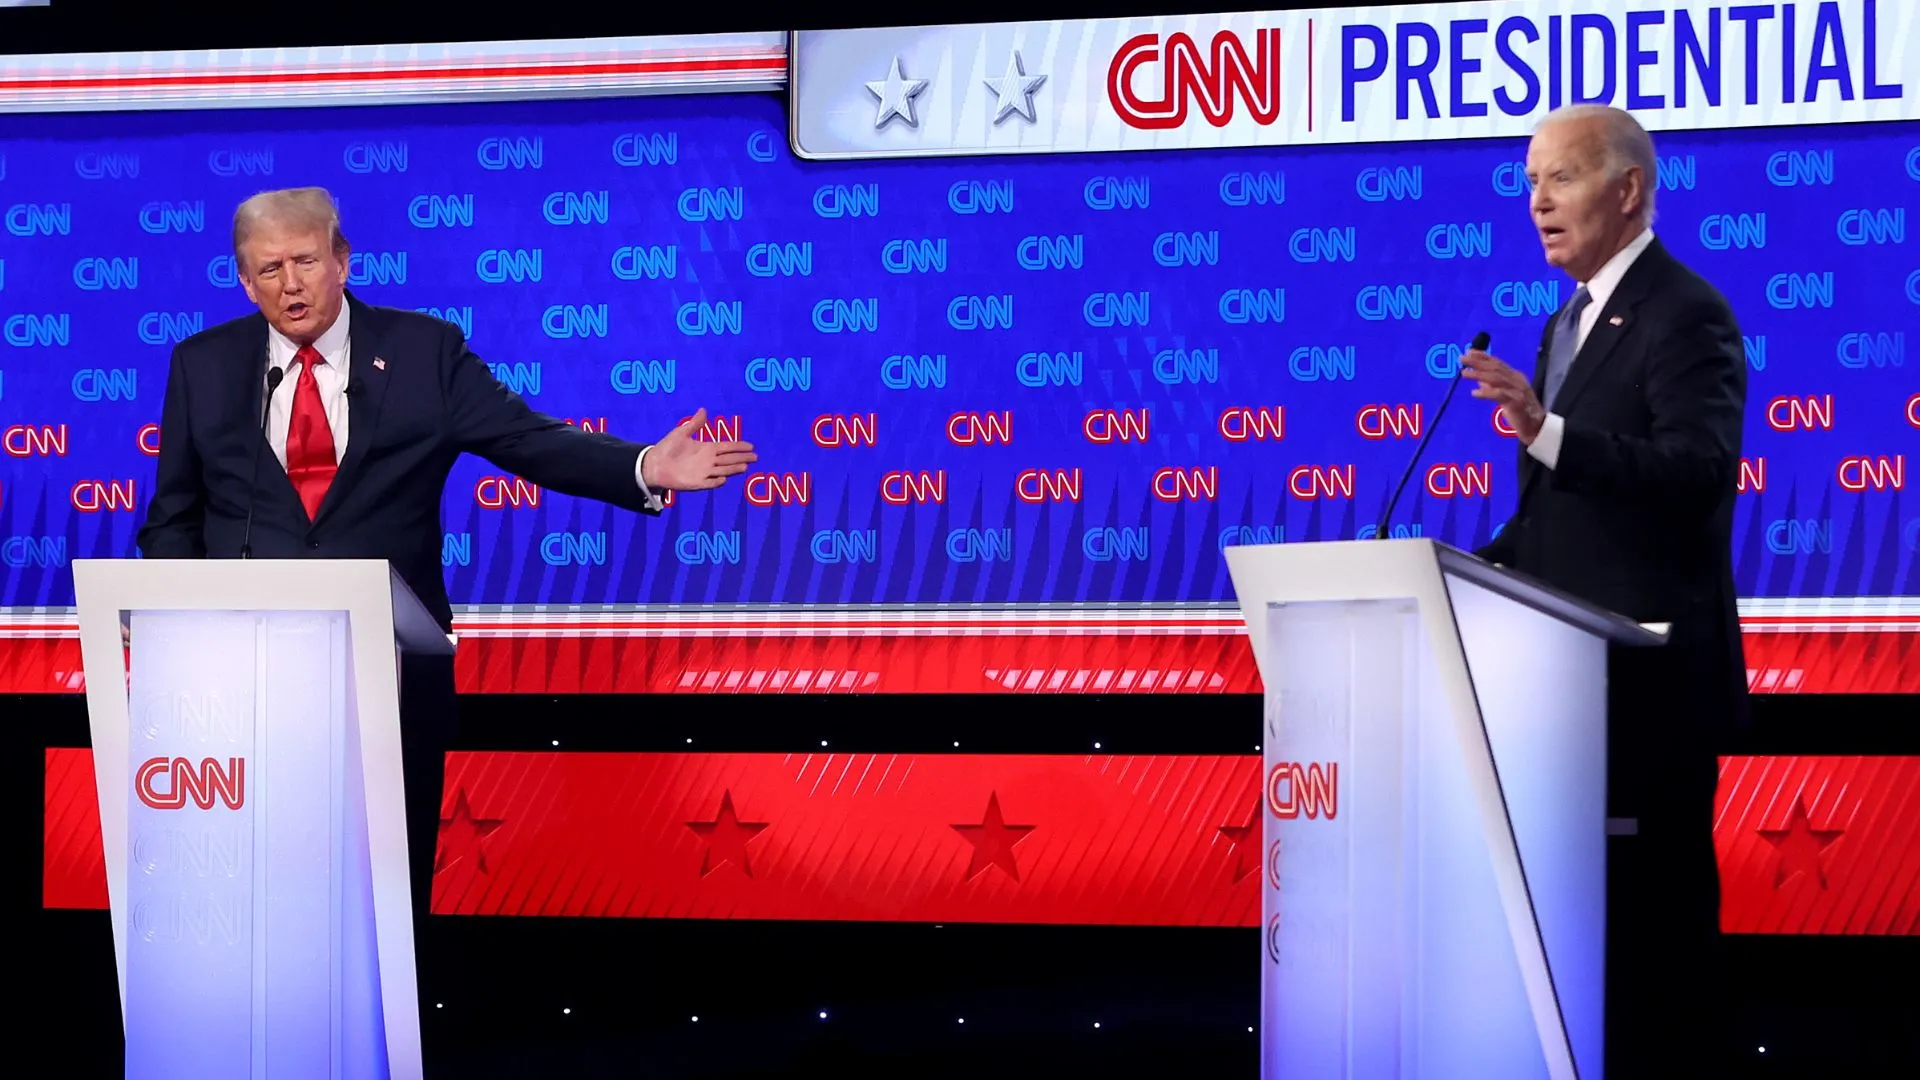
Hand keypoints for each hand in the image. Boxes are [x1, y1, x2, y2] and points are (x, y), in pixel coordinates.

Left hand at [641, 408, 756, 490]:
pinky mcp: (697, 483)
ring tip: (745, 467)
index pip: (727, 447)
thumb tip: (703, 410)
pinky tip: (724, 479)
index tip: (751, 446)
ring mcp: (703, 472)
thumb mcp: (681, 432)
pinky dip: (717, 481)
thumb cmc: (668, 447)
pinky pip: (710, 483)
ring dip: (733, 469)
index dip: (739, 447)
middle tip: (755, 457)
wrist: (655, 464)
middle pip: (729, 459)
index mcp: (706, 448)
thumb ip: (694, 424)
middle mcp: (708, 461)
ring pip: (723, 470)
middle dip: (742, 458)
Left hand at [1458, 349, 1545, 443]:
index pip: (1497, 363)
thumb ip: (1493, 386)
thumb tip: (1478, 379)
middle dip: (1478, 362)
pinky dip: (1485, 393)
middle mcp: (1517, 380)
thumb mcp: (1505, 395)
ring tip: (1464, 373)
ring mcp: (1517, 390)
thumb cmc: (1520, 411)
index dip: (1483, 356)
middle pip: (1495, 368)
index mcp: (1515, 377)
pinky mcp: (1516, 402)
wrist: (1537, 426)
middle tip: (1462, 358)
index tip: (1469, 351)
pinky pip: (1499, 394)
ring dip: (1479, 374)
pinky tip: (1474, 393)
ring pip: (1496, 379)